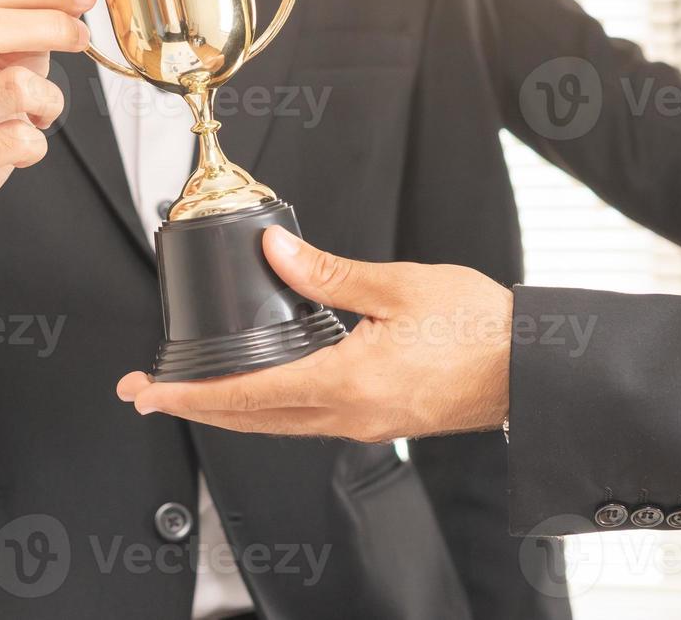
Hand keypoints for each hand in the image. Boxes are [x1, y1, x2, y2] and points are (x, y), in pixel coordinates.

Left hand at [117, 227, 512, 442]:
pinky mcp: (381, 419)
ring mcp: (366, 424)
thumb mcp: (397, 286)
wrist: (532, 365)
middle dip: (196, 407)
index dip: (191, 395)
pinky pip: (310, 420)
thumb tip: (273, 255)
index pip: (248, 397)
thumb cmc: (479, 326)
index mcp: (348, 384)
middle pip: (253, 421)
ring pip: (279, 425)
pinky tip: (266, 387)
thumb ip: (327, 274)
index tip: (150, 393)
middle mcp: (350, 416)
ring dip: (232, 410)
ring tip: (195, 389)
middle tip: (149, 395)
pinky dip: (272, 407)